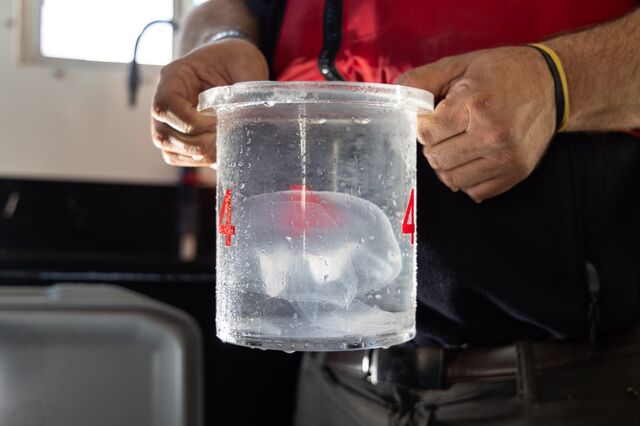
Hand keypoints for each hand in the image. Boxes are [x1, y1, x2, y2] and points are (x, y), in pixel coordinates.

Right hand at [151, 38, 267, 166]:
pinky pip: (179, 159)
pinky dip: (201, 160)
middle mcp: (165, 100)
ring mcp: (168, 122)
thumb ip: (246, 92)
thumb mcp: (245, 65)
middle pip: (163, 135)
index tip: (218, 120)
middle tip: (227, 136)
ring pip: (170, 151)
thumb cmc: (235, 59)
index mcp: (174, 76)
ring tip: (227, 142)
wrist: (232, 62)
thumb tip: (249, 122)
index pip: (165, 106)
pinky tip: (222, 149)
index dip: (191, 122)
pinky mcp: (178, 138)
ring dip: (201, 154)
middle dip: (199, 143)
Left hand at [396, 47, 556, 201]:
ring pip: (452, 180)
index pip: (426, 134)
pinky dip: (467, 178)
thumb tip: (396, 98)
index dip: (424, 127)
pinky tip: (474, 157)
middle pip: (436, 160)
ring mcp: (506, 158)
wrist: (554, 84)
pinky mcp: (515, 173)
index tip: (433, 118)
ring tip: (459, 144)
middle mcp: (492, 135)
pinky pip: (474, 192)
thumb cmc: (502, 73)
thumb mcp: (460, 66)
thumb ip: (422, 80)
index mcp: (475, 105)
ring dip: (448, 165)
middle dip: (434, 146)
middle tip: (447, 131)